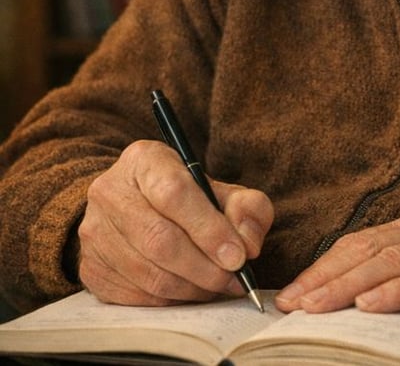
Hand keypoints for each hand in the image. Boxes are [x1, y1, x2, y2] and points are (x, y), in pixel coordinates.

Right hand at [77, 140, 273, 305]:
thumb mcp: (223, 189)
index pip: (174, 193)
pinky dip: (171, 301)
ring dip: (191, 287)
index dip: (208, 228)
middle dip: (204, 267)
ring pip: (148, 273)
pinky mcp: (90, 268)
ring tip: (218, 285)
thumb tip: (247, 245)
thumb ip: (247, 208)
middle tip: (233, 278)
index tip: (238, 256)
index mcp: (144, 160)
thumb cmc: (188, 198)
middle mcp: (110, 191)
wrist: (138, 206)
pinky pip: (135, 296)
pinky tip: (191, 290)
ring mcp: (94, 232)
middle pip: (159, 239)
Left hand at [276, 209, 399, 325]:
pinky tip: (373, 306)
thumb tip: (367, 299)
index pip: (363, 243)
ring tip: (316, 306)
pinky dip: (399, 291)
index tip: (293, 291)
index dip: (325, 265)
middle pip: (368, 249)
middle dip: (324, 276)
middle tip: (290, 303)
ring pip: (392, 259)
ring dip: (349, 284)